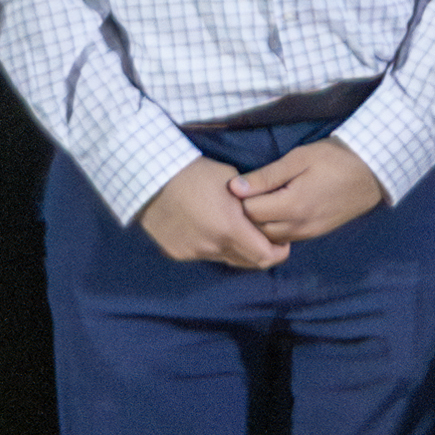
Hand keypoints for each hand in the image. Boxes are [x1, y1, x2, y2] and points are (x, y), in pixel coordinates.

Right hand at [137, 160, 291, 273]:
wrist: (152, 178)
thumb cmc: (195, 173)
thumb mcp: (232, 181)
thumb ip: (251, 204)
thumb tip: (265, 216)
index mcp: (230, 227)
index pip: (265, 256)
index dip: (279, 252)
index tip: (282, 243)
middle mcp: (213, 246)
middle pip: (248, 262)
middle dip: (260, 252)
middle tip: (263, 238)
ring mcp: (194, 252)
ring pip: (226, 259)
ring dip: (235, 249)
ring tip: (232, 230)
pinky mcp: (178, 253)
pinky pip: (203, 256)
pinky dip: (211, 247)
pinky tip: (206, 228)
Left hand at [249, 139, 387, 244]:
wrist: (371, 172)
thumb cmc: (335, 159)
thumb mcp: (299, 158)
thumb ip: (266, 176)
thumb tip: (235, 187)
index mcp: (293, 206)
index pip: (250, 212)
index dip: (241, 198)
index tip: (243, 183)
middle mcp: (299, 226)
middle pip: (257, 229)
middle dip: (248, 213)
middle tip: (250, 192)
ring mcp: (309, 233)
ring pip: (271, 237)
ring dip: (262, 222)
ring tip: (264, 199)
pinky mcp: (316, 234)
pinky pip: (286, 237)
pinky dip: (276, 227)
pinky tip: (278, 208)